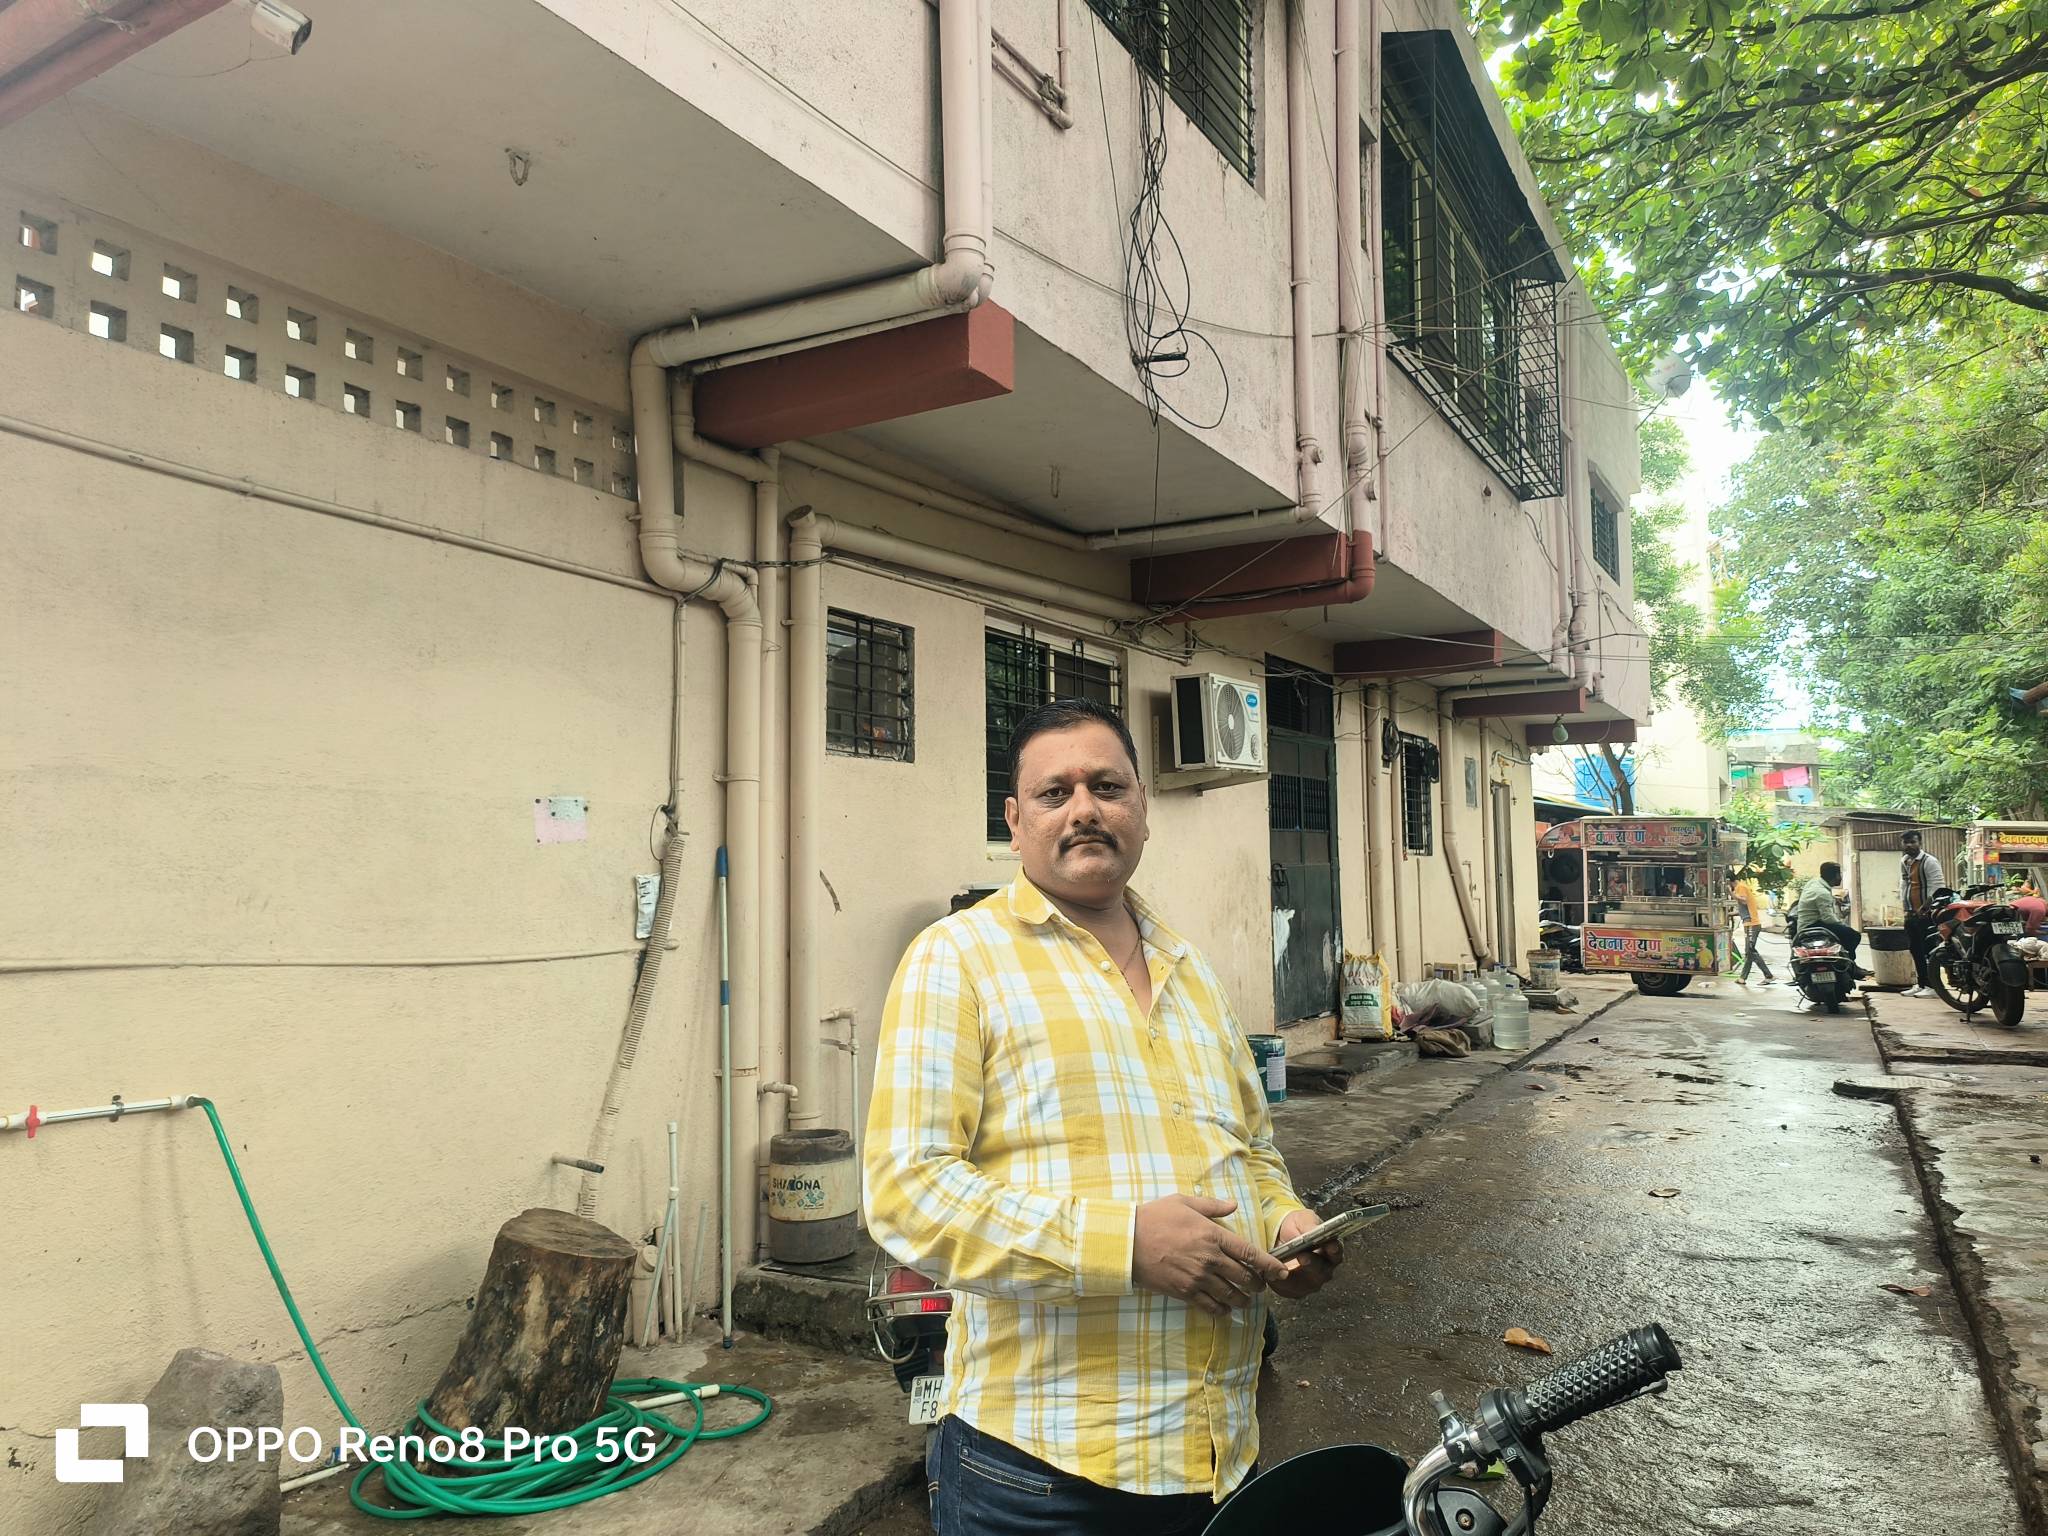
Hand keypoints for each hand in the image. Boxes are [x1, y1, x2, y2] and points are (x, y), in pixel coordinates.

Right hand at [1132, 1195, 1286, 1316]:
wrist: (1128, 1241)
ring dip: (1242, 1299)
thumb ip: (1212, 1205)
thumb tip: (1233, 1204)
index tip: (1281, 1272)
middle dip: (1257, 1284)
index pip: (1249, 1253)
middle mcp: (1210, 1258)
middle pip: (1244, 1277)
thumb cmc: (1155, 1217)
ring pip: (1230, 1294)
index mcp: (1213, 1235)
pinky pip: (1210, 1306)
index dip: (1269, 1264)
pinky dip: (1222, 1310)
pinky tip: (1225, 1310)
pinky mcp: (1185, 1292)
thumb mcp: (1184, 1202)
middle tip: (1260, 1286)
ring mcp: (1198, 1277)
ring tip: (1245, 1300)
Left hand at [1268, 1209, 1342, 1299]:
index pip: (1336, 1252)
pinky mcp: (1295, 1289)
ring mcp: (1311, 1281)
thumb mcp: (1302, 1220)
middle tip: (1303, 1256)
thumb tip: (1314, 1231)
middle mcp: (1324, 1268)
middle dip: (1313, 1264)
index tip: (1330, 1246)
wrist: (1278, 1235)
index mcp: (1330, 1250)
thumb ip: (1309, 1226)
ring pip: (1307, 1284)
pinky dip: (1281, 1283)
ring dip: (1295, 1277)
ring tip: (1284, 1268)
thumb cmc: (1295, 1227)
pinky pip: (1290, 1290)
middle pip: (1322, 1271)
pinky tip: (1273, 1275)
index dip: (1334, 1250)